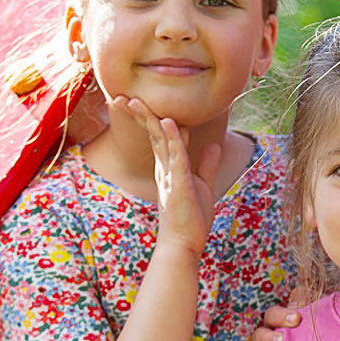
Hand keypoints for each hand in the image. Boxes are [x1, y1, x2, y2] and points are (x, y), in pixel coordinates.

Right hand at [110, 94, 222, 259]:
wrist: (185, 243)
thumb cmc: (191, 218)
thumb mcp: (203, 184)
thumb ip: (206, 164)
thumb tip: (214, 145)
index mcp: (168, 168)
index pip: (159, 137)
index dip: (151, 118)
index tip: (140, 101)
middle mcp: (164, 168)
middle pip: (152, 135)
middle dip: (140, 115)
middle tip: (125, 97)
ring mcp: (169, 174)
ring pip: (158, 140)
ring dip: (148, 119)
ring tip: (134, 101)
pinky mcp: (178, 182)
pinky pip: (176, 155)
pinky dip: (173, 137)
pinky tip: (168, 121)